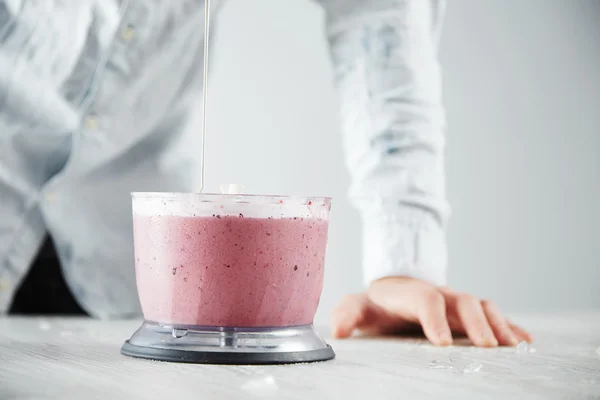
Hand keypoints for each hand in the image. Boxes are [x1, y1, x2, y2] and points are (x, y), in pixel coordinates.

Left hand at [332, 276, 532, 346]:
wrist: (395, 290)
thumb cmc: (377, 303)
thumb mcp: (357, 306)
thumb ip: (347, 315)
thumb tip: (337, 331)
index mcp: (411, 294)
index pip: (425, 300)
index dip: (434, 319)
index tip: (442, 343)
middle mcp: (440, 294)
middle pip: (463, 300)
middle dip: (476, 322)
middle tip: (488, 346)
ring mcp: (457, 301)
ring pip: (484, 305)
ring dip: (500, 323)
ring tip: (515, 346)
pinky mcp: (469, 312)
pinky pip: (495, 314)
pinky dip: (511, 325)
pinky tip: (526, 341)